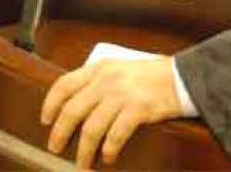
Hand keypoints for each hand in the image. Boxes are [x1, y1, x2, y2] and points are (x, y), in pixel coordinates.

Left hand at [42, 57, 181, 169]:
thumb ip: (101, 81)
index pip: (64, 85)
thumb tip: (79, 105)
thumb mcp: (122, 69)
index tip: (45, 120)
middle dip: (60, 134)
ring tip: (83, 164)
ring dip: (83, 151)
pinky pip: (115, 135)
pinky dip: (108, 150)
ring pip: (91, 129)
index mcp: (101, 68)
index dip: (50, 105)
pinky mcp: (138, 109)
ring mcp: (122, 94)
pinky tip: (109, 157)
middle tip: (55, 148)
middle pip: (72, 110)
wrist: (184, 76)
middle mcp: (108, 80)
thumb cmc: (154, 75)